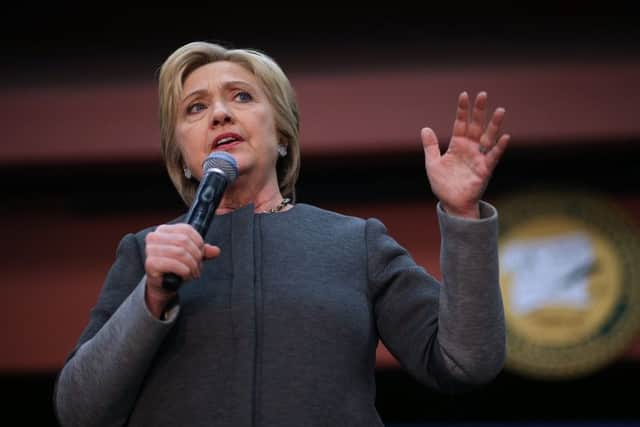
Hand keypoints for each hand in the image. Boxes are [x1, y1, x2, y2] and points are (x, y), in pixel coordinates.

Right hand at [144, 223, 219, 317]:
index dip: (198, 242)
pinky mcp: (151, 263)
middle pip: (184, 241)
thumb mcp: (192, 255)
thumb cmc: (176, 267)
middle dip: (196, 256)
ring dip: (191, 265)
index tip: (201, 253)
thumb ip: (204, 251)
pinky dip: (184, 271)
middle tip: (198, 267)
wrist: (163, 284)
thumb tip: (216, 251)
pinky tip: (185, 275)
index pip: (186, 229)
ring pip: (180, 252)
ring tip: (193, 273)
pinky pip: (174, 264)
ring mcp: (151, 250)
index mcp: (164, 230)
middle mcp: (154, 237)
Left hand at [421, 91, 508, 217]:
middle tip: (482, 94)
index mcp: (457, 145)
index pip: (460, 123)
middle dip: (479, 111)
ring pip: (488, 137)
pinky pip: (493, 156)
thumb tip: (425, 128)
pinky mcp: (485, 169)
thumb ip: (431, 147)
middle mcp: (470, 148)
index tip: (464, 95)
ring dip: (494, 125)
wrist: (452, 204)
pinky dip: (499, 147)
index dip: (462, 110)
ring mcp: (478, 158)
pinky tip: (504, 137)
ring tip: (500, 110)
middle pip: (475, 126)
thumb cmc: (443, 184)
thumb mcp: (433, 164)